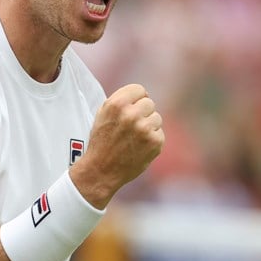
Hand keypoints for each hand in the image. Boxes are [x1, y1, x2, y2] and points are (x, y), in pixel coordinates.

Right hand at [70, 83, 163, 208]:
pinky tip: (139, 147)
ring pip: (157, 117)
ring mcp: (144, 128)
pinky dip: (152, 140)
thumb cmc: (101, 141)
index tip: (133, 107)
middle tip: (133, 126)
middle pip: (149, 103)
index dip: (136, 99)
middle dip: (143, 113)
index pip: (139, 89)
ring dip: (149, 126)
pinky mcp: (155, 142)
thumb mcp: (103, 114)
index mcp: (116, 104)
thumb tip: (143, 94)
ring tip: (135, 138)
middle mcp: (131, 114)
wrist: (101, 171)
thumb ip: (121, 101)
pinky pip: (160, 133)